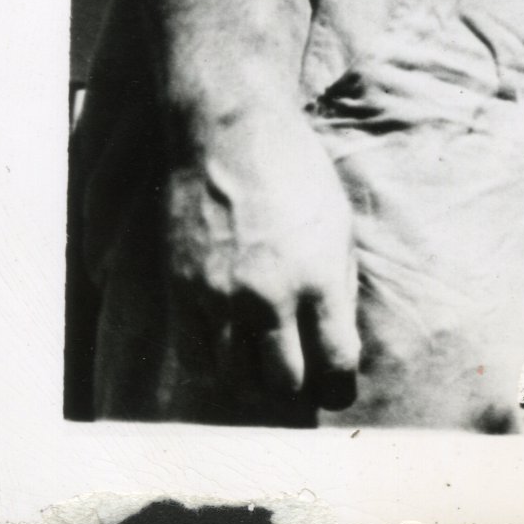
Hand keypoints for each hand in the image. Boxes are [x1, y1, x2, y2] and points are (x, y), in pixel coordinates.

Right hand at [163, 94, 361, 408]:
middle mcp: (270, 297)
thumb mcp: (338, 224)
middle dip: (297, 388)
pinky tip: (227, 356)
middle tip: (301, 381)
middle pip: (284, 381)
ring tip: (264, 372)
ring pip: (235, 378)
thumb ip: (339, 284)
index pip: (335, 361)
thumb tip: (336, 334)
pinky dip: (214, 366)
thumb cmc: (296, 172)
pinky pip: (196, 356)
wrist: (231, 136)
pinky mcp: (183, 292)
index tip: (339, 387)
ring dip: (253, 383)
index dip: (340, 385)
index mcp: (320, 278)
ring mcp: (220, 298)